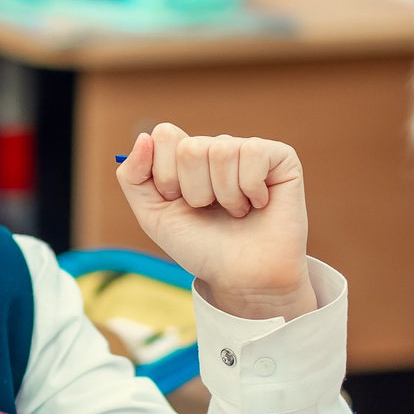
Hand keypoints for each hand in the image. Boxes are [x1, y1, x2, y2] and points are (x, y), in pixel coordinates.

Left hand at [118, 124, 314, 318]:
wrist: (242, 277)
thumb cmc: (201, 247)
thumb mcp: (152, 215)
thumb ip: (133, 176)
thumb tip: (145, 136)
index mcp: (186, 158)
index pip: (165, 135)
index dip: (166, 176)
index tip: (177, 202)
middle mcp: (216, 148)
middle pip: (190, 147)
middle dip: (194, 190)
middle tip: (210, 210)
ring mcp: (248, 150)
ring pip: (221, 150)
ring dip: (224, 195)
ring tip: (236, 211)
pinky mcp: (280, 157)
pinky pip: (253, 153)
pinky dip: (250, 188)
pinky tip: (258, 203)